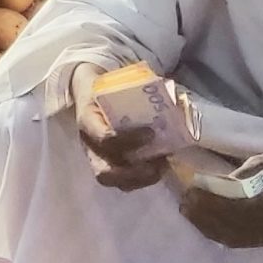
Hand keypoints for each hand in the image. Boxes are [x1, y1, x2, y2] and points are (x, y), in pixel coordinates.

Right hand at [69, 63, 171, 190]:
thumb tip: (176, 100)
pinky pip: (121, 181)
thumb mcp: (114, 81)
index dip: (128, 141)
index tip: (151, 133)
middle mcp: (89, 145)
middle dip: (133, 174)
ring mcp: (95, 157)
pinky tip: (159, 167)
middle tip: (156, 165)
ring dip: (140, 180)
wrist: (87, 90)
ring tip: (161, 167)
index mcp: (87, 120)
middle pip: (104, 172)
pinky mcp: (106, 163)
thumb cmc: (104, 87)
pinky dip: (141, 179)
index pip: (104, 139)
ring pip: (113, 181)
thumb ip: (141, 88)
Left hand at [177, 154, 262, 248]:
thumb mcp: (262, 163)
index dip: (210, 204)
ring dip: (208, 227)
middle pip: (231, 229)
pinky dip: (219, 233)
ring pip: (233, 239)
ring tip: (188, 211)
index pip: (235, 211)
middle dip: (204, 217)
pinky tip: (205, 222)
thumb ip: (237, 177)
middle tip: (184, 202)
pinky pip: (240, 241)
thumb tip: (209, 185)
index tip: (190, 191)